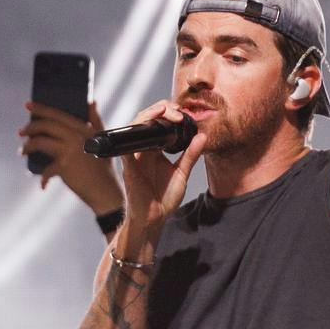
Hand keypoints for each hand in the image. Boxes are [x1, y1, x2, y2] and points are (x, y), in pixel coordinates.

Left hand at [20, 101, 122, 215]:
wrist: (105, 191)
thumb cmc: (102, 167)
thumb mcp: (101, 140)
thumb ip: (95, 120)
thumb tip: (91, 101)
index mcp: (83, 129)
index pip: (58, 114)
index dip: (41, 108)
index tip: (27, 105)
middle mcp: (76, 136)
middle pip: (46, 125)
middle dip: (30, 127)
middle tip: (21, 132)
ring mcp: (69, 150)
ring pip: (40, 142)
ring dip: (28, 146)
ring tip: (23, 151)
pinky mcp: (64, 166)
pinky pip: (46, 169)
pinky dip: (43, 178)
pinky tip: (43, 184)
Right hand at [112, 100, 206, 249]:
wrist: (153, 218)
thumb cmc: (164, 197)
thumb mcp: (182, 172)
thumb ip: (191, 154)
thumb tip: (203, 135)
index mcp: (153, 149)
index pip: (157, 123)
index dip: (168, 113)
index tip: (183, 112)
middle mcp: (141, 150)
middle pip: (145, 120)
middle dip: (160, 110)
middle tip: (177, 111)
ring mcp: (133, 157)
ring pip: (134, 128)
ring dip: (149, 116)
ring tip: (166, 113)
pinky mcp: (128, 167)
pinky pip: (126, 149)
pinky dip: (134, 136)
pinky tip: (148, 129)